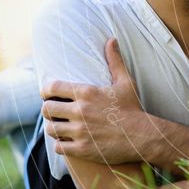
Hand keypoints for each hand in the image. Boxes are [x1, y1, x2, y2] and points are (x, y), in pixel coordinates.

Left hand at [40, 38, 154, 164]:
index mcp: (87, 93)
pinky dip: (61, 144)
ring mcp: (80, 131)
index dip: (46, 90)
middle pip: (47, 109)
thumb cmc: (132, 108)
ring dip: (54, 126)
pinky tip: (68, 141)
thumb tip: (112, 40)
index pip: (52, 88)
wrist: (142, 136)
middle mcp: (80, 111)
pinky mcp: (81, 148)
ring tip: (61, 125)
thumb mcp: (125, 82)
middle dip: (49, 109)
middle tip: (56, 111)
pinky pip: (59, 147)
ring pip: (51, 128)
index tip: (49, 94)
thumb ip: (115, 61)